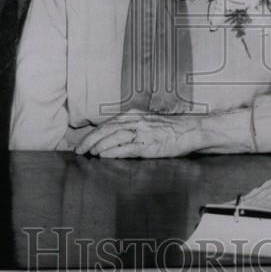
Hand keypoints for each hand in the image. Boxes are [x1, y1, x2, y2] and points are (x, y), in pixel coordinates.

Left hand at [73, 111, 200, 157]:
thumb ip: (132, 127)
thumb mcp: (148, 122)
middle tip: (78, 150)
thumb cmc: (171, 129)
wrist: (191, 130)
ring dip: (98, 145)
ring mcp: (143, 133)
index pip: (107, 124)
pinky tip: (103, 155)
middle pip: (106, 129)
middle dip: (90, 140)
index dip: (92, 134)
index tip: (82, 143)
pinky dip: (113, 151)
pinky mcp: (149, 145)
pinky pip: (127, 148)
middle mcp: (136, 121)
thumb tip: (114, 136)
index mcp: (134, 115)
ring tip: (88, 153)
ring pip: (114, 137)